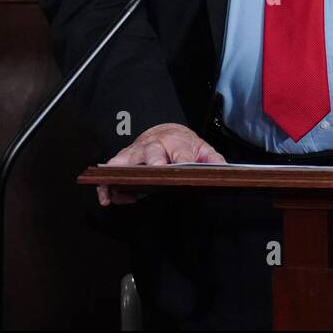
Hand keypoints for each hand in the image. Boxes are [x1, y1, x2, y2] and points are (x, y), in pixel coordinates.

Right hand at [96, 123, 224, 206]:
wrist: (164, 132)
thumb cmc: (183, 145)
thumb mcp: (202, 149)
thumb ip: (213, 161)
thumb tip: (224, 171)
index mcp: (176, 142)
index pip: (181, 152)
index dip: (182, 161)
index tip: (184, 169)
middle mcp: (154, 145)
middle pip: (151, 152)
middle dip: (152, 162)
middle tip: (153, 174)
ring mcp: (136, 152)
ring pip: (123, 161)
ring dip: (120, 176)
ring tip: (118, 193)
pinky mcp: (122, 160)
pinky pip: (110, 173)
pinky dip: (107, 186)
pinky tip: (109, 199)